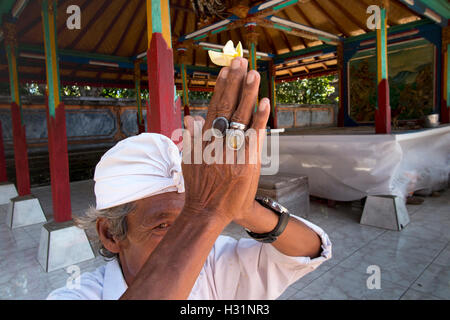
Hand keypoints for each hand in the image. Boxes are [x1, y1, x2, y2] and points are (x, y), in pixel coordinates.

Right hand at [182, 57, 270, 221]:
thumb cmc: (199, 187)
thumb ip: (191, 138)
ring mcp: (232, 151)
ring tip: (253, 74)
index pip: (214, 107)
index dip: (221, 88)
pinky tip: (265, 102)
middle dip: (235, 84)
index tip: (226, 71)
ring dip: (247, 95)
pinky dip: (259, 119)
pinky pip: (254, 137)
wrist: (209, 211)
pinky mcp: (246, 162)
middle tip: (241, 62)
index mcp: (204, 140)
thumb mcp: (188, 161)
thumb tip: (191, 116)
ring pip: (241, 118)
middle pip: (228, 107)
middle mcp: (217, 142)